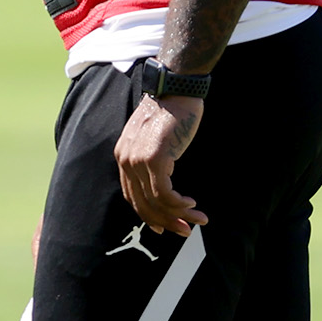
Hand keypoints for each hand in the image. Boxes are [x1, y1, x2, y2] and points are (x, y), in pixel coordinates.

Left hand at [114, 95, 207, 235]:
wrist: (175, 89)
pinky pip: (165, 193)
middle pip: (141, 204)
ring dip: (179, 215)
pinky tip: (192, 204)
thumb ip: (152, 159)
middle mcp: (125, 160)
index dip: (148, 215)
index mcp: (123, 156)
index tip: (165, 226)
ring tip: (199, 220)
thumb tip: (163, 182)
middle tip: (185, 231)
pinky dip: (179, 204)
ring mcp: (138, 160)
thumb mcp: (154, 138)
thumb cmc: (170, 112)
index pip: (132, 196)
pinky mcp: (154, 159)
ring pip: (156, 202)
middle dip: (165, 222)